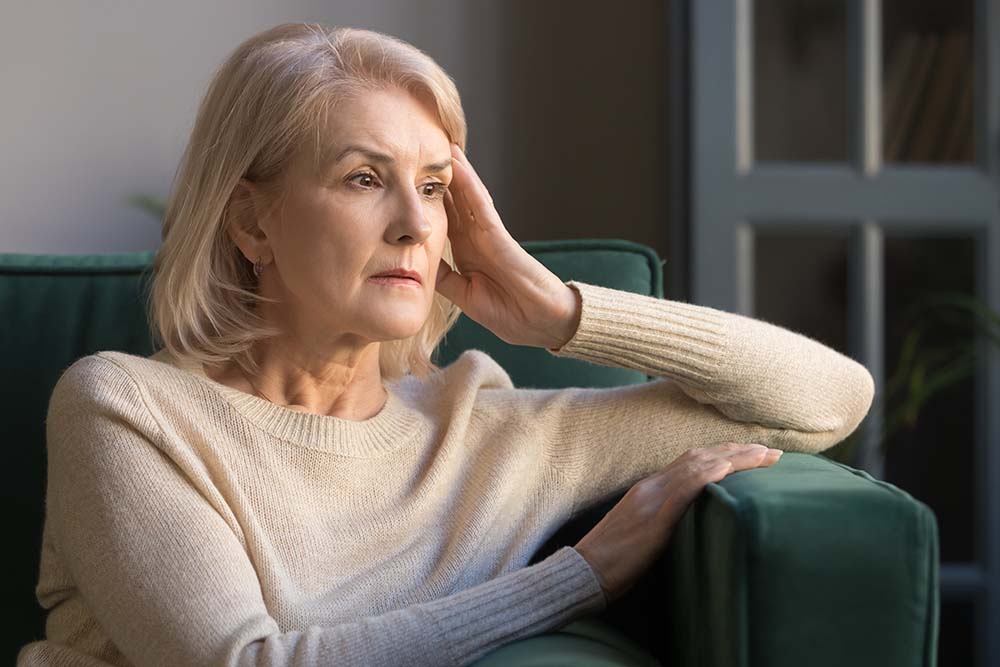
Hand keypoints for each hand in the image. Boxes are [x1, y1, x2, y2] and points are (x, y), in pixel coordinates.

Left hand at [433, 144, 580, 349]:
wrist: (542, 324)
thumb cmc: (511, 314)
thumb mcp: (466, 297)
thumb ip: (445, 279)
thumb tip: (418, 263)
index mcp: (467, 253)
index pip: (444, 220)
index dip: (426, 201)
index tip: (406, 182)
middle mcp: (477, 239)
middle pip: (453, 201)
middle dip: (437, 178)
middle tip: (417, 150)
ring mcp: (489, 235)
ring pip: (466, 195)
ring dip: (453, 170)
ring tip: (437, 143)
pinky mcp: (500, 237)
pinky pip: (481, 206)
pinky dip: (469, 184)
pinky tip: (457, 164)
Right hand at [574, 443, 783, 603]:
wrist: (584, 572)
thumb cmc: (613, 560)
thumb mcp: (645, 533)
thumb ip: (668, 519)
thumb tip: (697, 521)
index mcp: (650, 489)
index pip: (693, 461)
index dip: (726, 453)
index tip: (754, 453)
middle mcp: (652, 486)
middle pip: (700, 456)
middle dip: (739, 451)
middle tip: (772, 451)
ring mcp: (650, 499)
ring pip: (696, 466)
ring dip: (734, 458)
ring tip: (763, 455)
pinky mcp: (651, 518)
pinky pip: (681, 490)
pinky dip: (705, 475)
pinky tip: (727, 468)